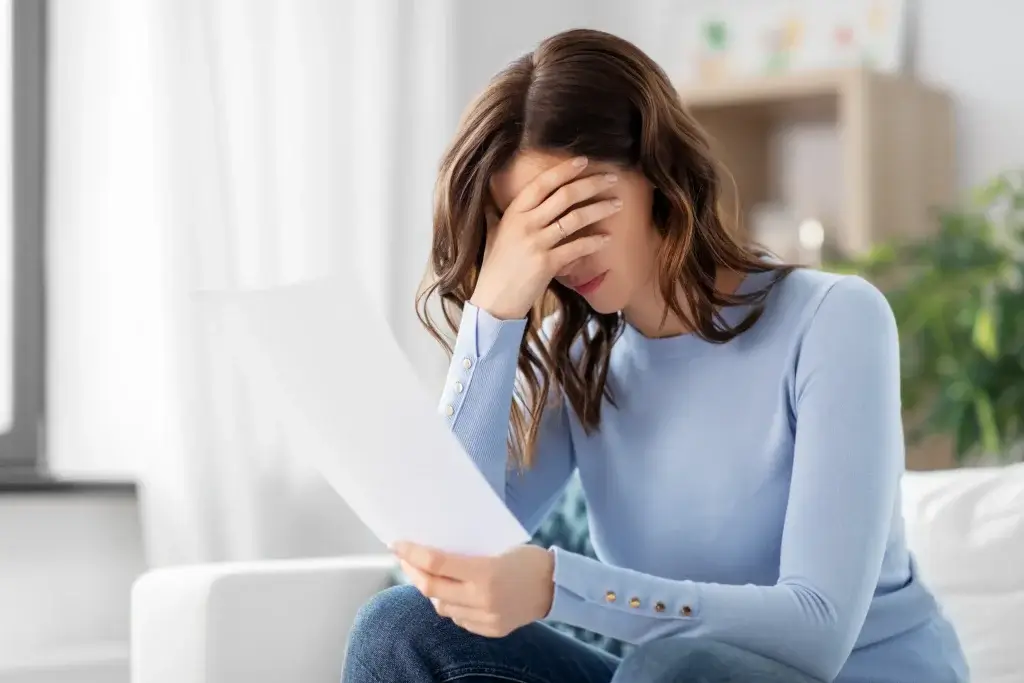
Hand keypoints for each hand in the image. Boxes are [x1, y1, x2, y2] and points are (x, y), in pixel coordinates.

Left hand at [392, 541, 555, 637]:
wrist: (556, 586)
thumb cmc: (526, 559)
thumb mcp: (496, 547)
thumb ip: (465, 555)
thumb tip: (430, 554)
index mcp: (485, 572)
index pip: (436, 564)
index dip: (412, 553)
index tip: (397, 544)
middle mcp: (482, 598)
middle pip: (431, 588)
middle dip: (412, 572)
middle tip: (404, 559)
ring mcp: (486, 618)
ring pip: (441, 606)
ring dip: (431, 591)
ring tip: (429, 576)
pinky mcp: (490, 630)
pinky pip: (458, 618)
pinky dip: (451, 604)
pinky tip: (453, 593)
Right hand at [470, 156, 621, 319]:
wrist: (493, 300)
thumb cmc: (495, 267)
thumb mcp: (493, 233)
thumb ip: (496, 213)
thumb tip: (490, 195)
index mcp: (513, 213)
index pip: (542, 183)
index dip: (565, 170)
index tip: (584, 161)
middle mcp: (525, 224)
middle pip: (564, 196)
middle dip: (592, 184)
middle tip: (612, 179)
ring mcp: (536, 244)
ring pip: (574, 218)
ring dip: (600, 209)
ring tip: (617, 204)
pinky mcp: (546, 264)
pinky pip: (576, 248)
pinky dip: (594, 242)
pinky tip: (607, 239)